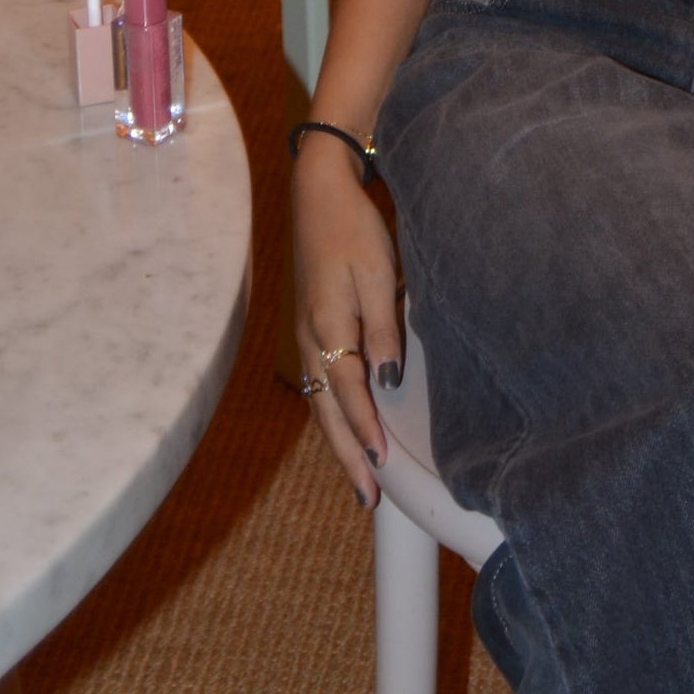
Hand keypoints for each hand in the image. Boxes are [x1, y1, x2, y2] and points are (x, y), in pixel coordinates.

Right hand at [293, 136, 404, 507]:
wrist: (318, 195)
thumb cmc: (353, 230)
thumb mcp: (376, 273)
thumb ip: (383, 328)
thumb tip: (386, 381)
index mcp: (327, 326)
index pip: (348, 392)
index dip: (365, 430)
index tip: (382, 464)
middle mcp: (311, 339)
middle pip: (328, 411)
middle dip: (349, 455)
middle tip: (368, 499)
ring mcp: (307, 337)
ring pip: (322, 404)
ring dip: (341, 442)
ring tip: (362, 479)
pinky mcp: (311, 330)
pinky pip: (322, 385)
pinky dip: (335, 416)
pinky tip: (349, 428)